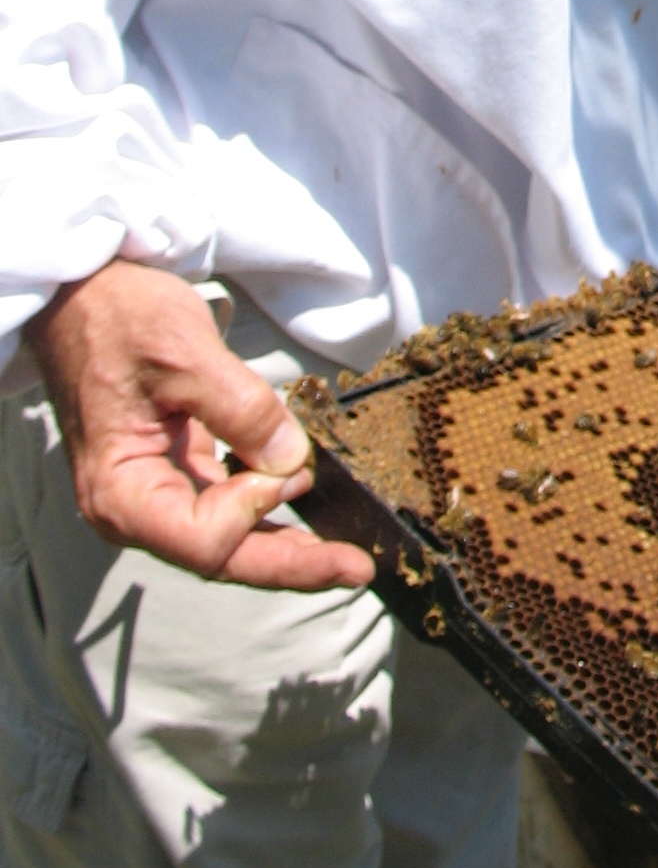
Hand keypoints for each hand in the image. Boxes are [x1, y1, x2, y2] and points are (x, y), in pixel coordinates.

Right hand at [24, 256, 373, 591]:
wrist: (90, 298)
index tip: (283, 465)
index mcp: (123, 491)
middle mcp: (137, 508)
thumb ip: (241, 409)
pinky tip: (306, 505)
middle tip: (357, 568)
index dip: (252, 510)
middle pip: (223, 556)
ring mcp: (158, 495)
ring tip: (345, 554)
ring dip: (288, 547)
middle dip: (292, 565)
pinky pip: (229, 507)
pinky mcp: (180, 474)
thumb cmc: (122, 320)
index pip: (202, 539)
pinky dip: (269, 509)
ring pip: (231, 540)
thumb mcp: (185, 353)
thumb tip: (292, 460)